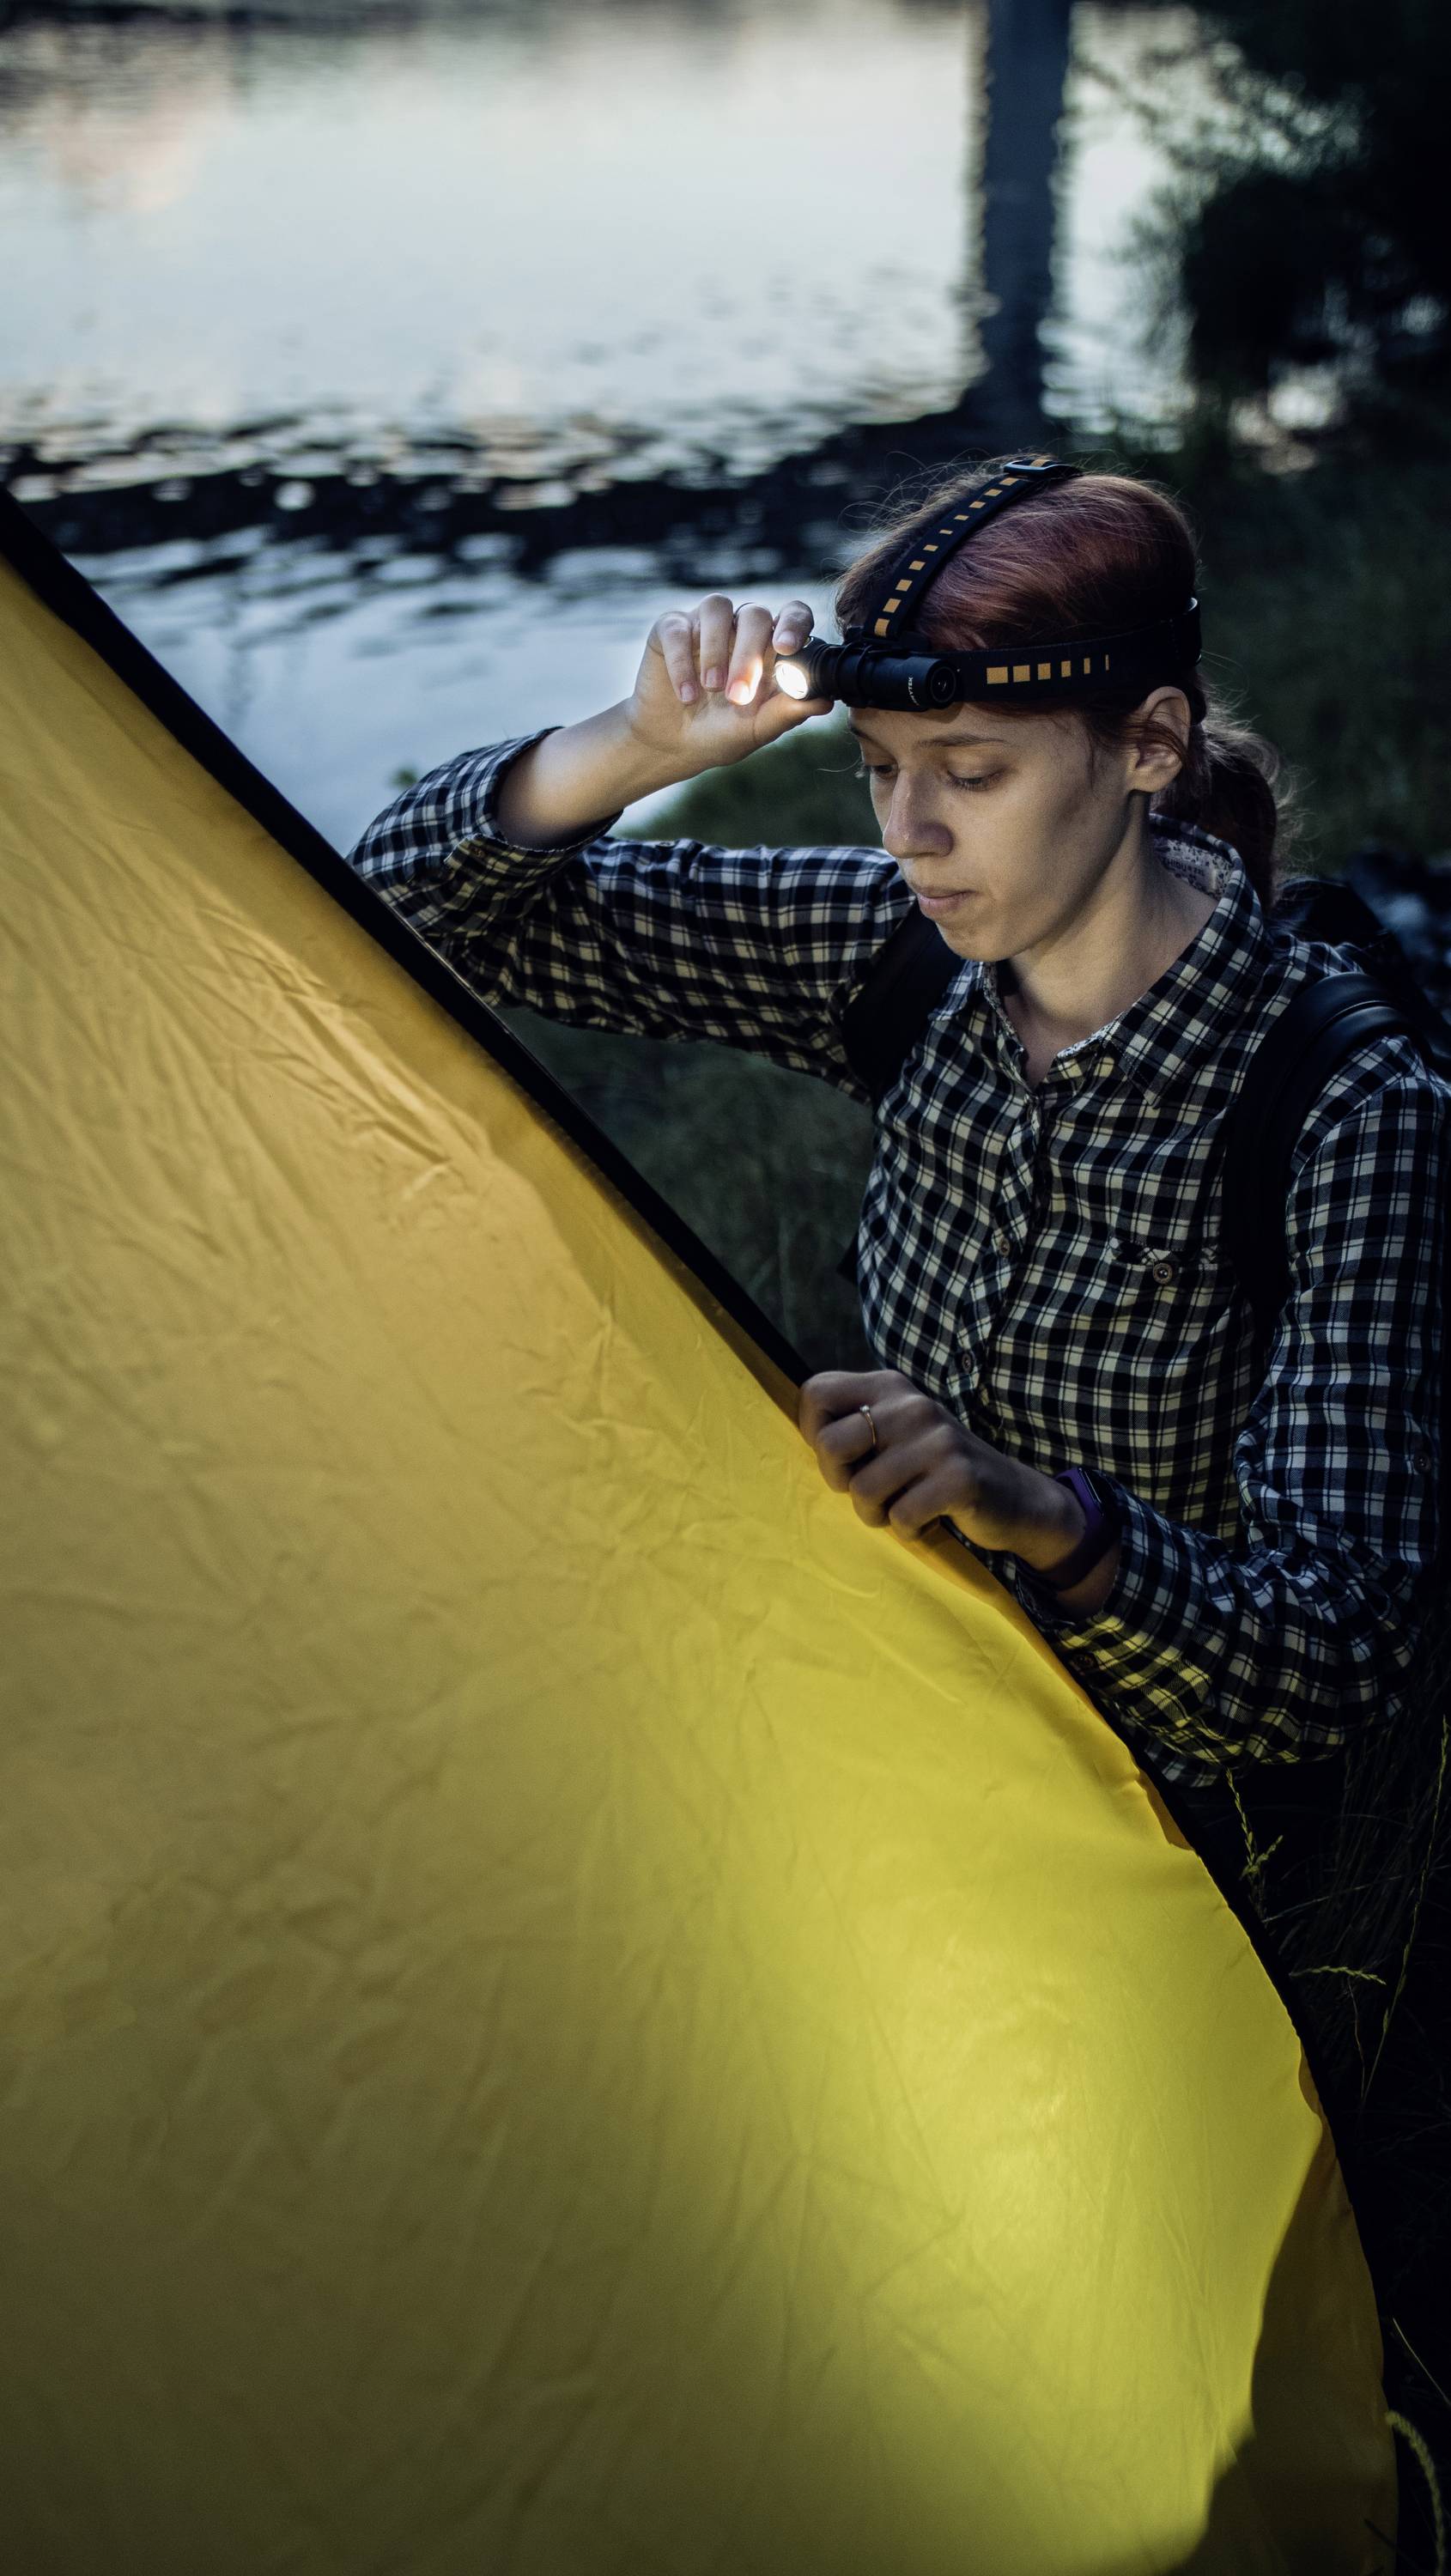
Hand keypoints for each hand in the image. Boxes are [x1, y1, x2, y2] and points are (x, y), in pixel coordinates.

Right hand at [623, 594, 833, 778]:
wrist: (673, 745)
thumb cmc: (721, 734)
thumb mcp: (757, 730)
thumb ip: (787, 713)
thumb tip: (825, 701)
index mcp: (771, 647)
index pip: (793, 615)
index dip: (793, 623)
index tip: (786, 648)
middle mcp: (741, 628)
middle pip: (755, 614)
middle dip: (748, 655)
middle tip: (738, 695)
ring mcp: (705, 625)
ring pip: (717, 608)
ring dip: (716, 650)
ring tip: (710, 688)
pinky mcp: (671, 629)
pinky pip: (678, 628)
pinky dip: (681, 662)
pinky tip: (685, 693)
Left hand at [796, 1368, 1084, 1563]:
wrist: (1012, 1497)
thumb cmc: (933, 1471)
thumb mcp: (894, 1433)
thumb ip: (851, 1425)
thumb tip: (801, 1438)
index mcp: (888, 1386)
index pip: (815, 1392)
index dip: (812, 1432)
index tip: (842, 1456)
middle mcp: (912, 1404)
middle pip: (830, 1446)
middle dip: (839, 1482)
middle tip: (870, 1490)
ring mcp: (937, 1440)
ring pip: (863, 1491)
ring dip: (877, 1514)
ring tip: (904, 1506)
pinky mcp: (958, 1478)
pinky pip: (900, 1516)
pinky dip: (909, 1530)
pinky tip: (930, 1518)